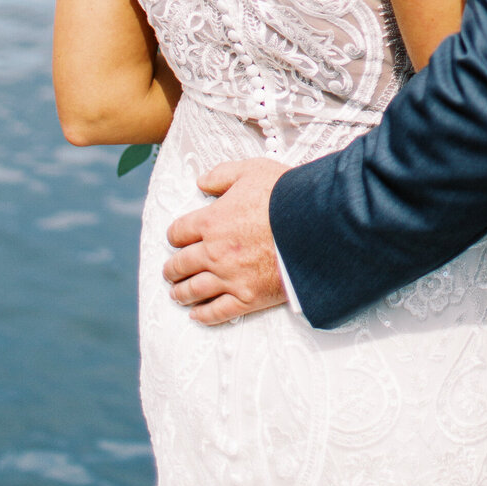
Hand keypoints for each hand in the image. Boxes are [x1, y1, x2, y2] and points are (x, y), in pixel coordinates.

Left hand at [163, 158, 287, 325]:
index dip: (175, 236)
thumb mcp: (251, 171)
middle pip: (180, 264)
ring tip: (177, 294)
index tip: (177, 239)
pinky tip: (196, 314)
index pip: (178, 232)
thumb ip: (222, 175)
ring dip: (181, 293)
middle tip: (170, 271)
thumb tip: (201, 182)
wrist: (316, 226)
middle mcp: (213, 252)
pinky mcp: (247, 298)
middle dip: (172, 268)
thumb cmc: (285, 196)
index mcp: (211, 221)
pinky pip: (217, 312)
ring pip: (193, 290)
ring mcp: (229, 278)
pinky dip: (203, 315)